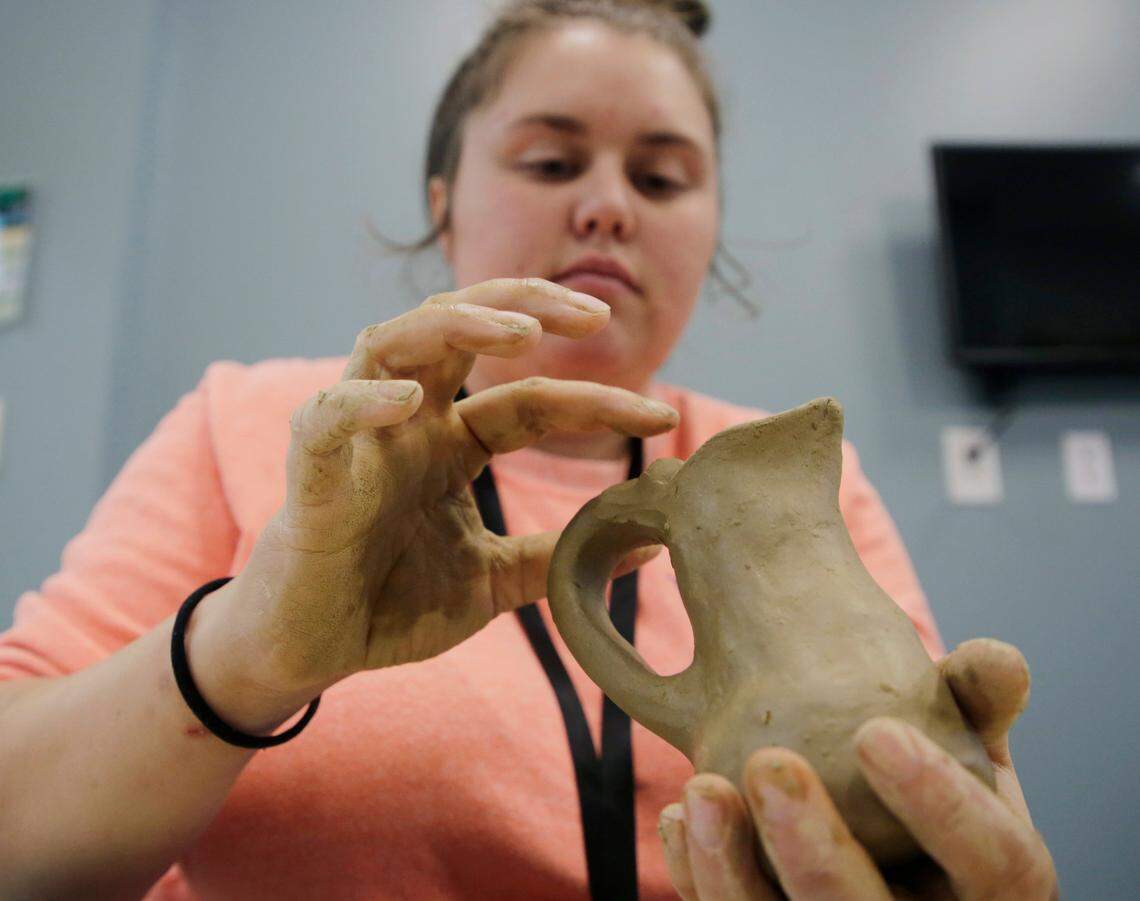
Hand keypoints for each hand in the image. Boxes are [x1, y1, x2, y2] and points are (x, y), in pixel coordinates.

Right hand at [218, 278, 676, 700]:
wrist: (312, 652)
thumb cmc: (391, 604)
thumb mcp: (493, 583)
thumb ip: (553, 559)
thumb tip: (643, 545)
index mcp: (451, 444)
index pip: (529, 401)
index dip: (595, 403)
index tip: (663, 418)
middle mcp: (409, 425)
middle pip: (457, 329)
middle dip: (524, 306)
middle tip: (594, 314)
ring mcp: (359, 442)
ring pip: (394, 343)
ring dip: (456, 326)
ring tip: (521, 333)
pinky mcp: (310, 478)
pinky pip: (325, 422)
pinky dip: (360, 404)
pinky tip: (408, 403)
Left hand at [658, 639, 1058, 898]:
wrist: (885, 839)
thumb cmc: (932, 785)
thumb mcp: (965, 748)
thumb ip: (972, 705)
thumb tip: (996, 656)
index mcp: (1001, 885)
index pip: (992, 860)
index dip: (939, 802)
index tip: (875, 731)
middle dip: (814, 846)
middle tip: (768, 763)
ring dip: (732, 866)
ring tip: (701, 788)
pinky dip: (702, 875)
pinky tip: (681, 817)